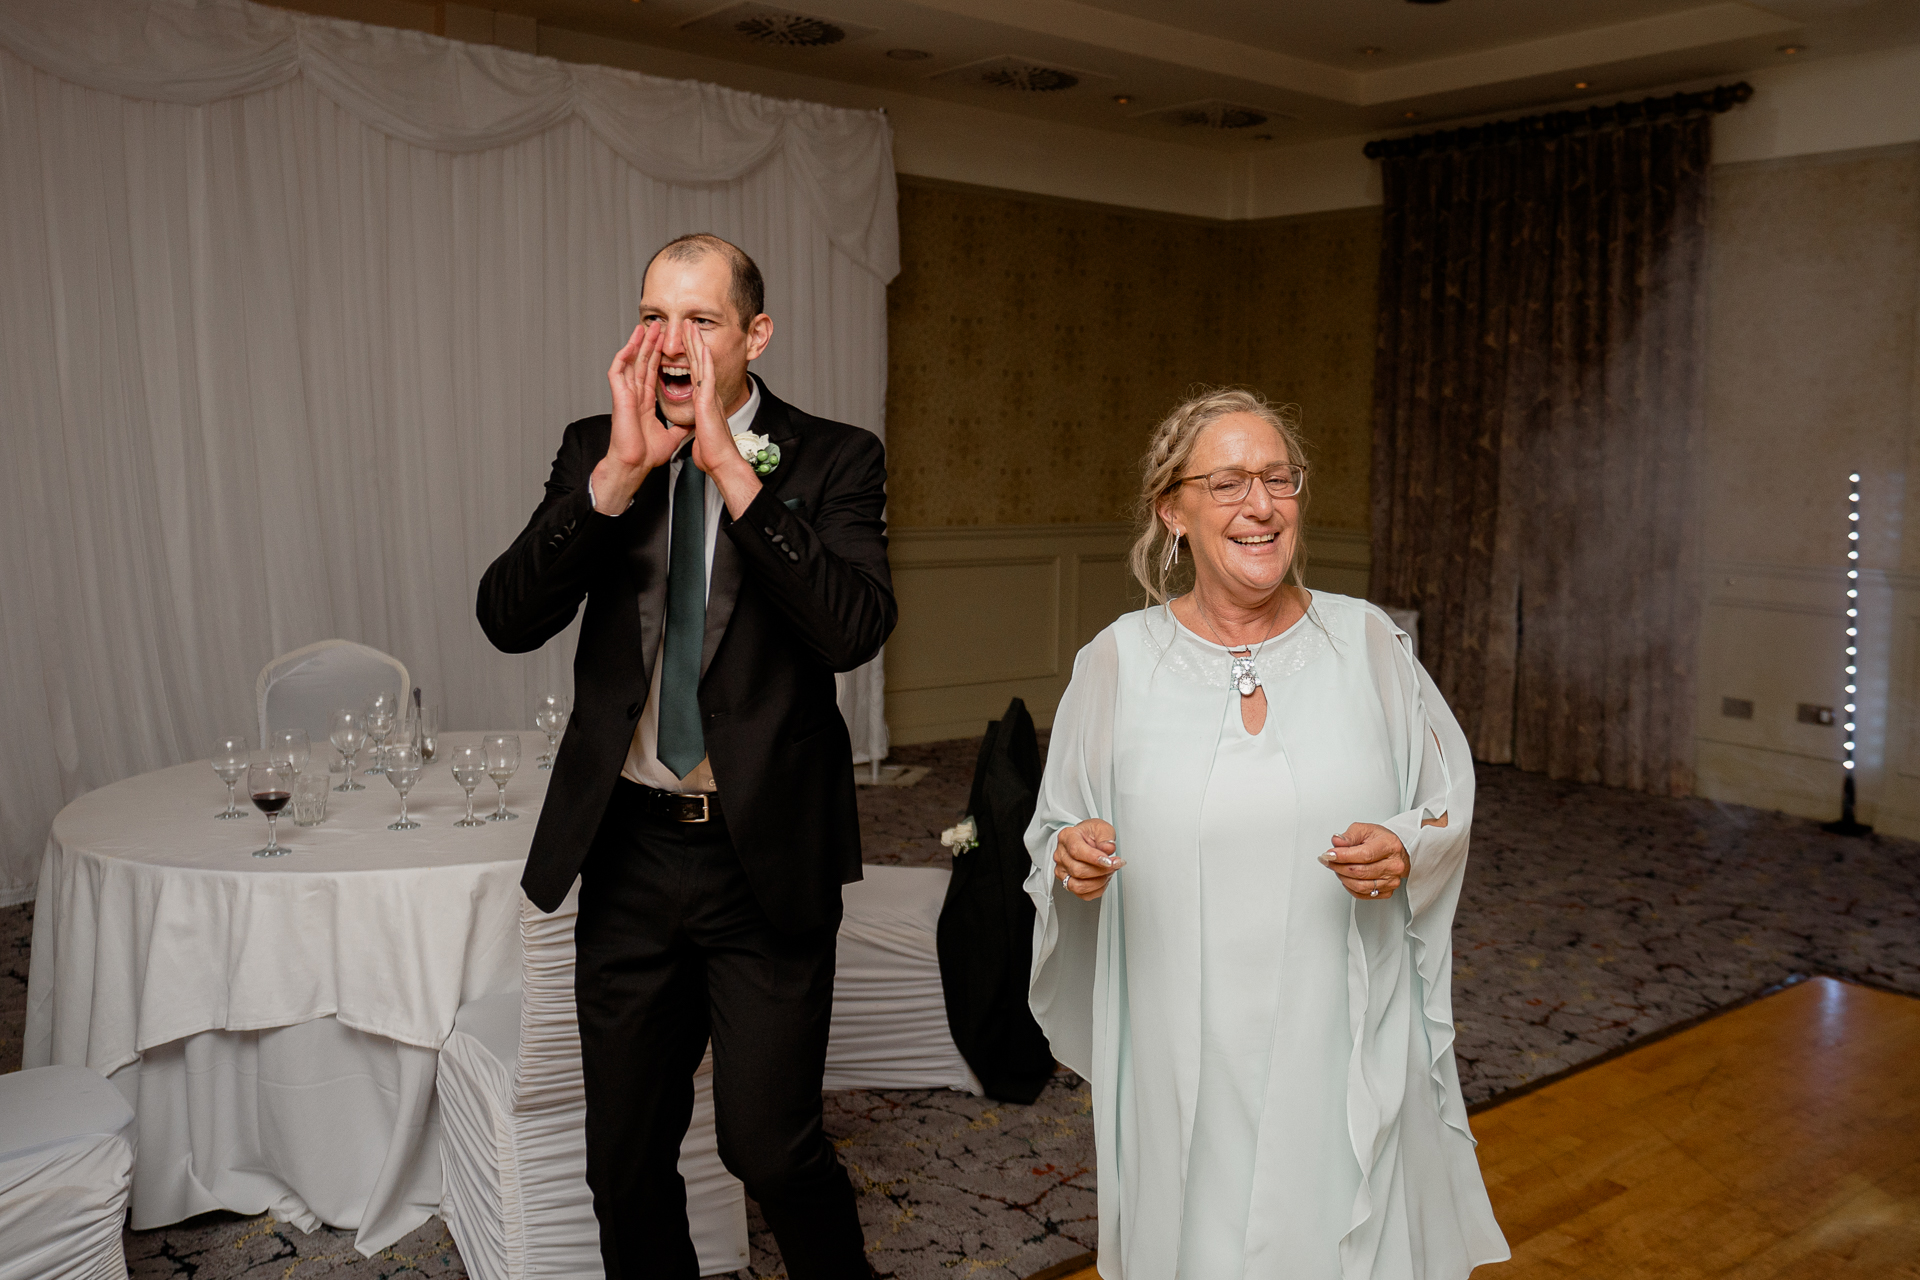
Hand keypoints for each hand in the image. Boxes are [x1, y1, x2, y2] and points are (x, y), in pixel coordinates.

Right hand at [591, 322, 687, 513]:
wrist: (636, 464)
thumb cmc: (646, 454)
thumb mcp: (671, 436)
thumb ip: (678, 427)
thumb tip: (690, 424)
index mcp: (644, 402)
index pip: (652, 372)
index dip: (659, 357)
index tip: (667, 343)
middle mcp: (634, 395)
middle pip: (642, 362)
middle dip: (650, 343)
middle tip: (658, 326)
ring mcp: (625, 394)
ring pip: (630, 362)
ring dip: (638, 344)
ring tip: (646, 327)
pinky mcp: (619, 397)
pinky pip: (618, 372)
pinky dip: (623, 357)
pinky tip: (630, 344)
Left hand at [683, 321, 761, 515]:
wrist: (721, 463)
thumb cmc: (712, 453)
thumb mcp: (701, 433)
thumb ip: (699, 425)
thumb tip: (697, 426)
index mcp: (704, 402)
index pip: (694, 373)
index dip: (689, 356)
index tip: (685, 341)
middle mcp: (708, 395)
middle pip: (699, 363)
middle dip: (693, 342)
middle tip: (688, 324)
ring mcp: (710, 397)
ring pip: (703, 365)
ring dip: (697, 344)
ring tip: (691, 326)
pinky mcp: (710, 402)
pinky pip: (707, 377)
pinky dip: (705, 361)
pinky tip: (702, 346)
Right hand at [1053, 819, 1122, 900]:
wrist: (1085, 839)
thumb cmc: (1090, 833)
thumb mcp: (1101, 827)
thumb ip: (1106, 837)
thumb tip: (1107, 849)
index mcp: (1067, 837)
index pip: (1076, 850)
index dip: (1093, 858)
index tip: (1109, 861)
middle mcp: (1061, 854)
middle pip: (1078, 870)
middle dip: (1101, 870)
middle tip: (1115, 864)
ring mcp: (1062, 870)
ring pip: (1078, 886)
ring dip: (1098, 882)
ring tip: (1109, 872)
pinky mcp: (1067, 882)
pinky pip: (1082, 894)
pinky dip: (1097, 890)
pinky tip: (1103, 879)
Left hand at [1320, 822, 1407, 900]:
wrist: (1394, 851)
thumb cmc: (1380, 840)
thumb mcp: (1365, 829)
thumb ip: (1349, 835)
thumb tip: (1337, 842)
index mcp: (1390, 846)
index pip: (1364, 854)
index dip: (1343, 856)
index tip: (1329, 854)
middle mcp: (1394, 865)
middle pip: (1360, 871)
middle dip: (1339, 866)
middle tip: (1328, 860)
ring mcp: (1392, 880)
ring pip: (1360, 886)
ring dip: (1343, 877)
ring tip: (1337, 868)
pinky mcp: (1387, 891)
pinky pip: (1363, 894)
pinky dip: (1350, 887)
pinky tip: (1346, 877)